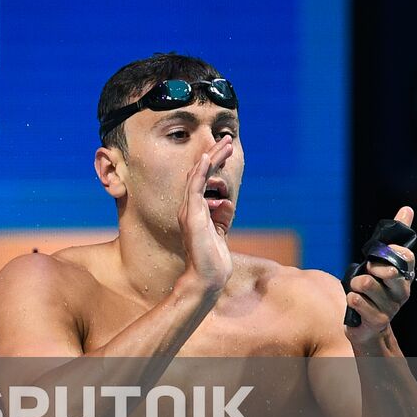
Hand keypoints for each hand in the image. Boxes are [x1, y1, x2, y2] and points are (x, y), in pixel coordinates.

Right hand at [178, 135, 235, 292]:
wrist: (207, 277)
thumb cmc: (213, 259)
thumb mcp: (220, 232)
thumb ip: (221, 216)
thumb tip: (226, 202)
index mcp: (194, 210)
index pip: (203, 181)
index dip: (214, 163)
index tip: (225, 149)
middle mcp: (188, 207)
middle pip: (200, 173)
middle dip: (215, 154)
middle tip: (228, 139)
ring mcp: (189, 210)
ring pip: (198, 176)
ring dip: (212, 157)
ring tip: (226, 143)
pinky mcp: (192, 214)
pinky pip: (194, 187)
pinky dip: (201, 171)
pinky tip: (207, 158)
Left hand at [345, 206, 415, 345]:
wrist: (368, 327)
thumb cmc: (374, 290)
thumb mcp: (382, 263)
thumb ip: (393, 238)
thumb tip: (407, 209)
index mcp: (405, 275)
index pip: (405, 255)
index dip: (389, 251)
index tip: (378, 255)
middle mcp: (402, 291)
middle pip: (388, 270)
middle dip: (371, 268)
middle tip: (367, 274)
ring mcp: (391, 308)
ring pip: (366, 283)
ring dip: (355, 284)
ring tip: (358, 291)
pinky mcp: (376, 320)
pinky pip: (356, 299)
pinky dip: (351, 298)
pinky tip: (355, 304)